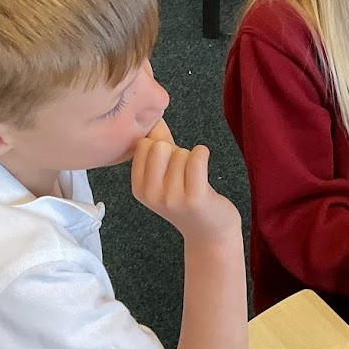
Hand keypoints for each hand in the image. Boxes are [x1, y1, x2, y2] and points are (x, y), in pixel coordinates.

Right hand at [132, 121, 240, 242]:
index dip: (161, 148)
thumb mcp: (165, 175)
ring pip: (181, 152)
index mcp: (139, 188)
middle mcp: (151, 194)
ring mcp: (172, 197)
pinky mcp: (195, 197)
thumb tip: (153, 115)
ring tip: (194, 180)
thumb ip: (157, 145)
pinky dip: (203, 154)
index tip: (169, 166)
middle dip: (176, 152)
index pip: (143, 145)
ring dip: (192, 160)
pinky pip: (197, 157)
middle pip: (159, 146)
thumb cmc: (188, 198)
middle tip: (184, 173)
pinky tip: (204, 169)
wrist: (209, 233)